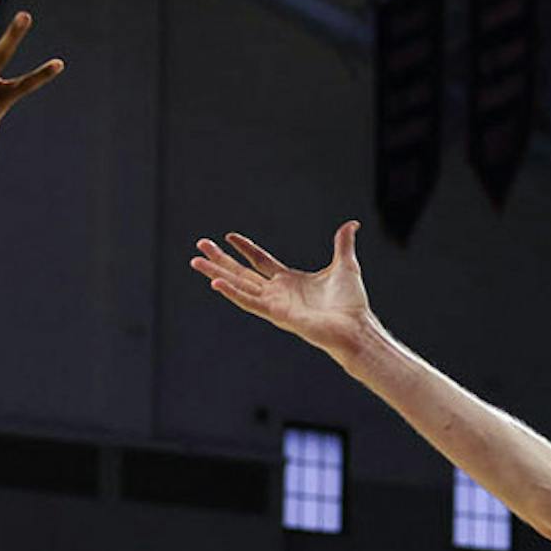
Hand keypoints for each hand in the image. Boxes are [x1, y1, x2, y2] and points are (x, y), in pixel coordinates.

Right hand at [190, 222, 375, 356]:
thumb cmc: (351, 303)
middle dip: (221, 259)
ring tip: (196, 261)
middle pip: (242, 272)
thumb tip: (351, 224)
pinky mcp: (276, 315)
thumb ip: (342, 244)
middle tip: (200, 246)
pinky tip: (215, 282)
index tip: (228, 237)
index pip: (260, 261)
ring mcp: (275, 304)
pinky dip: (232, 292)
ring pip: (238, 285)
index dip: (245, 248)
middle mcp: (278, 292)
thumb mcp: (345, 265)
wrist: (355, 326)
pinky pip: (249, 302)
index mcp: (290, 281)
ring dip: (217, 273)